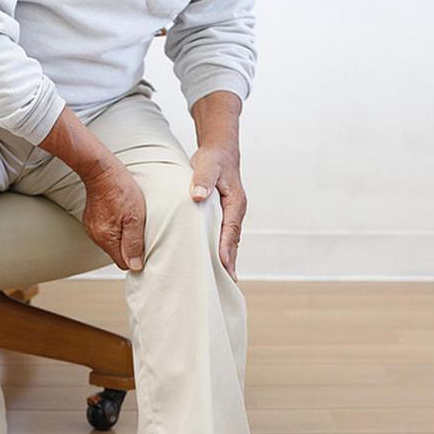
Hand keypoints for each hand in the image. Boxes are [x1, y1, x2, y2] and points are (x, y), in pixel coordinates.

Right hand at [37, 107, 146, 271]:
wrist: (102, 170)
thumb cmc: (121, 189)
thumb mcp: (135, 217)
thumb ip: (134, 243)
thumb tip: (135, 266)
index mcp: (107, 239)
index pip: (123, 263)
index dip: (135, 257)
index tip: (143, 245)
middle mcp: (96, 237)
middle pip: (117, 253)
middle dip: (129, 246)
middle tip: (139, 228)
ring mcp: (92, 228)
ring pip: (112, 242)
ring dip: (123, 235)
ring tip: (129, 218)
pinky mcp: (91, 220)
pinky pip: (106, 231)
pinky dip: (115, 226)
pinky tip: (120, 213)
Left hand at [190, 142, 245, 280]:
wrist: (219, 152)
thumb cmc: (213, 159)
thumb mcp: (206, 166)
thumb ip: (202, 180)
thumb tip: (197, 196)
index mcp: (235, 202)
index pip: (230, 229)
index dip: (227, 247)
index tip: (223, 264)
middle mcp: (235, 211)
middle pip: (233, 240)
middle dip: (230, 261)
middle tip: (227, 282)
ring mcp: (230, 215)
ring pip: (229, 241)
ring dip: (226, 258)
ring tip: (220, 279)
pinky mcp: (223, 216)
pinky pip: (223, 236)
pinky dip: (220, 249)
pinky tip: (212, 261)